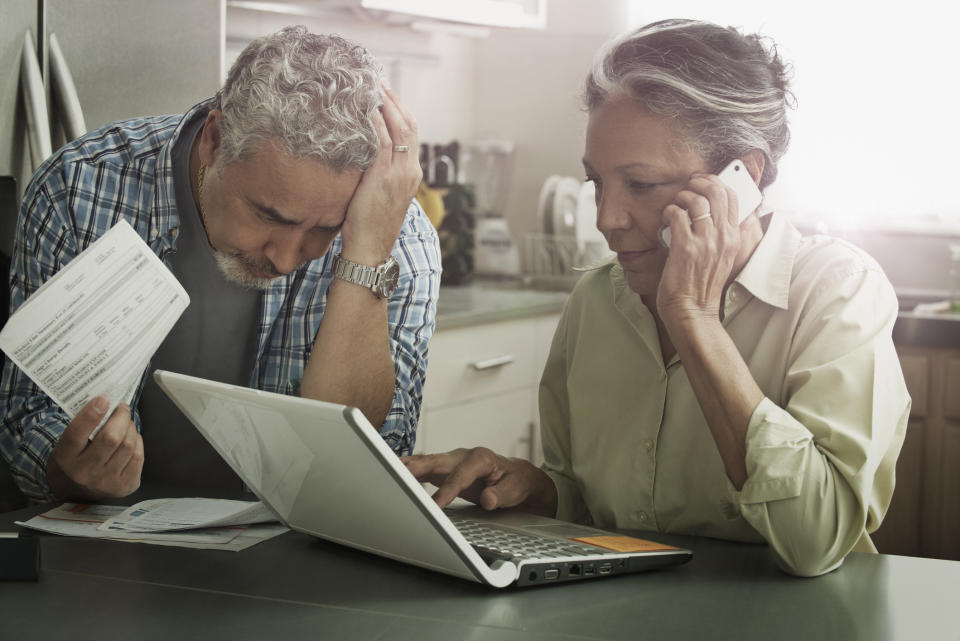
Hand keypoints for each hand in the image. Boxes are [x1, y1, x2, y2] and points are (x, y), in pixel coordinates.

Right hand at [46, 397, 143, 500]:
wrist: (76, 491)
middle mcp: (84, 472)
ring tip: (125, 423)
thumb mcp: (68, 444)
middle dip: (121, 417)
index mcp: (65, 458)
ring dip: (130, 428)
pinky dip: (137, 442)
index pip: (76, 434)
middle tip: (122, 408)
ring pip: (128, 445)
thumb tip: (107, 402)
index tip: (103, 399)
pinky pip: (138, 456)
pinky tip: (130, 439)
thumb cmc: (75, 458)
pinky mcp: (125, 486)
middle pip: (111, 438)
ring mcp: (106, 482)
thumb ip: (84, 426)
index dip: (91, 415)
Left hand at [339, 87, 421, 264]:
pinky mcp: (384, 176)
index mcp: (412, 175)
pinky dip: (376, 122)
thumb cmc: (370, 227)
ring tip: (372, 88)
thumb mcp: (381, 197)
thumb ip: (380, 175)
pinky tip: (366, 109)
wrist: (370, 249)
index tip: (387, 96)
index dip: (401, 112)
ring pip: (399, 128)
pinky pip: (383, 141)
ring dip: (386, 105)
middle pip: (409, 125)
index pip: (412, 134)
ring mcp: (400, 173)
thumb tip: (364, 157)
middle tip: (379, 83)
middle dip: (395, 101)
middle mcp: (410, 171)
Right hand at [402, 448, 557, 516]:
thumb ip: (502, 494)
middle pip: (435, 461)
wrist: (516, 477)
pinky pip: (424, 469)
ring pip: (425, 462)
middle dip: (415, 468)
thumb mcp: (515, 490)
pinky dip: (408, 472)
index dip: (446, 491)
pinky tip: (393, 475)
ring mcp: (451, 461)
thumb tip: (489, 499)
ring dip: (406, 467)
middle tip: (395, 474)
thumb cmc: (516, 482)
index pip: (459, 476)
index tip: (435, 506)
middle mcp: (462, 455)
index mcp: (480, 458)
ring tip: (384, 471)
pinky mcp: (444, 469)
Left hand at [655, 173, 748, 324]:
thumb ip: (728, 238)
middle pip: (717, 192)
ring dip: (683, 196)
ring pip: (697, 200)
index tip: (703, 182)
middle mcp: (723, 237)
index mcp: (734, 238)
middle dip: (700, 182)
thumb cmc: (703, 287)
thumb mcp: (725, 259)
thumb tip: (738, 219)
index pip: (733, 197)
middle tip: (688, 186)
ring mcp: (705, 242)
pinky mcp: (686, 247)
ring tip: (676, 204)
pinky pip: (677, 215)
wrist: (693, 311)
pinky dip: (669, 211)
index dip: (717, 182)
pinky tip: (666, 218)